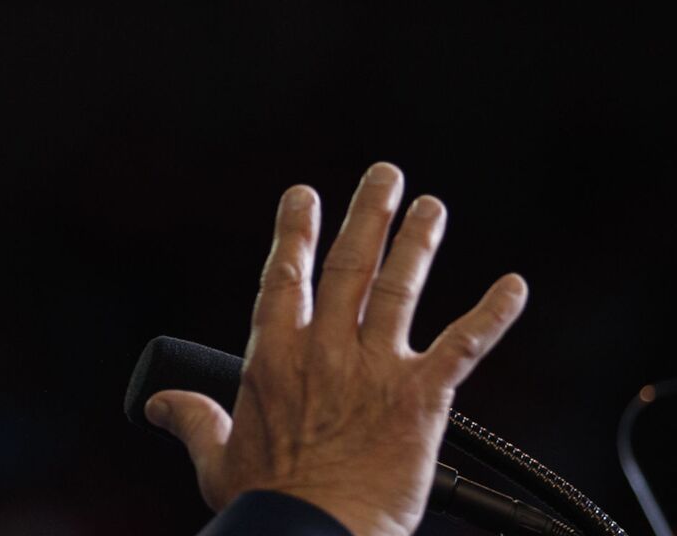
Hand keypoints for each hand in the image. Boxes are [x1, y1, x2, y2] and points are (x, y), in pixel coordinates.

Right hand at [145, 163, 528, 535]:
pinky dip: (493, 313)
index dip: (295, 232)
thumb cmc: (267, 505)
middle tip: (383, 177)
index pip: (285, 278)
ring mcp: (375, 369)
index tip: (303, 196)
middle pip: (349, 266)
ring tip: (432, 207)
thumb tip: (161, 404)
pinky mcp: (422, 397)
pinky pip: (465, 345)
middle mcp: (326, 351)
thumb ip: (194, 421)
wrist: (313, 534)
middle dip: (366, 215)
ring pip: (400, 289)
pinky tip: (514, 287)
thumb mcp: (215, 460)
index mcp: (274, 359)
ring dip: (418, 242)